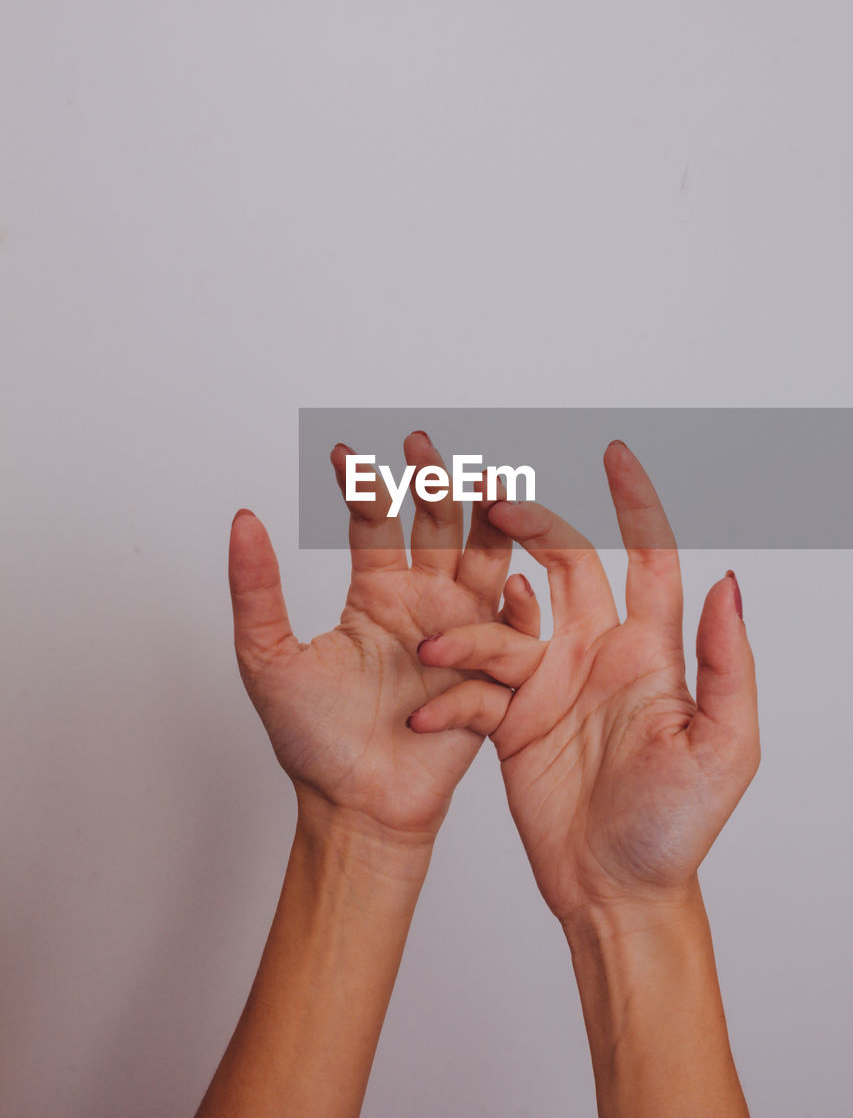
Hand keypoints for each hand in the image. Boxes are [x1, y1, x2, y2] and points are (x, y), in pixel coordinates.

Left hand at [227, 430, 537, 846]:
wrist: (356, 806)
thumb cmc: (313, 740)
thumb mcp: (268, 659)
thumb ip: (257, 591)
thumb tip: (242, 519)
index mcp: (376, 594)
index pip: (375, 522)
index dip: (363, 485)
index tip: (343, 453)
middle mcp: (425, 603)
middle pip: (439, 526)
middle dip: (436, 482)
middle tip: (423, 444)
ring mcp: (463, 634)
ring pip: (488, 562)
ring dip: (493, 523)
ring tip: (491, 483)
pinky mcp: (491, 674)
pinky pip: (513, 636)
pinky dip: (518, 610)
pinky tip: (515, 582)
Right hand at [407, 440, 758, 924]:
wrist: (615, 890)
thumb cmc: (677, 828)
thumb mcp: (724, 748)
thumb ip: (726, 664)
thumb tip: (728, 581)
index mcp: (650, 652)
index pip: (647, 557)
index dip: (635, 502)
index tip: (615, 454)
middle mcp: (597, 654)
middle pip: (565, 564)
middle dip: (531, 525)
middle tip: (492, 499)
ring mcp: (550, 684)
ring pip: (504, 625)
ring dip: (471, 630)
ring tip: (438, 648)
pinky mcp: (511, 721)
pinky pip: (474, 689)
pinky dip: (452, 697)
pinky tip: (433, 715)